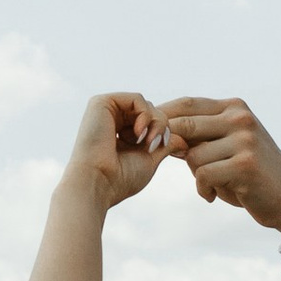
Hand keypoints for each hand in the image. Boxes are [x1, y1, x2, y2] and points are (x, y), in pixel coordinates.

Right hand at [64, 92, 174, 212]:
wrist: (97, 182)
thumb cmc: (120, 178)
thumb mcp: (149, 159)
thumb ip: (165, 144)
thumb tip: (183, 139)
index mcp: (120, 134)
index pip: (151, 123)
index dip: (162, 132)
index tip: (162, 148)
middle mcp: (112, 120)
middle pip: (150, 111)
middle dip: (160, 127)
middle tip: (155, 145)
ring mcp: (106, 110)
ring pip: (146, 105)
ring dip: (155, 122)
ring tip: (147, 142)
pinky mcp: (102, 102)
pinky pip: (137, 98)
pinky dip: (145, 115)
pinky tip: (138, 133)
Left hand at [159, 98, 280, 244]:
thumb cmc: (250, 175)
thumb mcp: (227, 147)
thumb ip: (199, 137)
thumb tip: (160, 132)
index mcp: (235, 107)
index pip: (187, 104)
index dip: (164, 119)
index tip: (152, 137)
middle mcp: (240, 118)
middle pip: (184, 125)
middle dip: (172, 147)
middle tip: (176, 162)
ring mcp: (245, 139)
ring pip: (193, 155)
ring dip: (195, 175)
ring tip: (210, 185)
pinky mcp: (245, 164)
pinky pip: (204, 175)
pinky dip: (203, 189)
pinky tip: (211, 196)